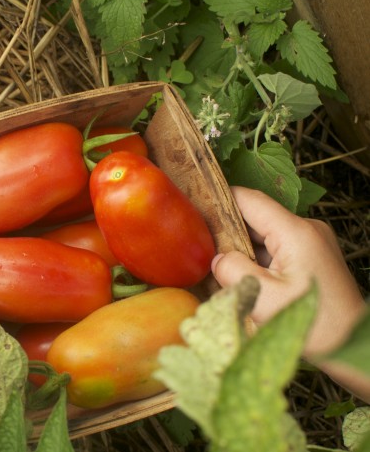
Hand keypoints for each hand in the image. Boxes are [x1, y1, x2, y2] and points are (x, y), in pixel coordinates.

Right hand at [211, 186, 368, 399]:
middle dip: (227, 232)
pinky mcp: (312, 258)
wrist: (354, 347)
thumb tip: (217, 258)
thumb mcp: (262, 297)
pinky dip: (257, 262)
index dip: (219, 199)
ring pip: (263, 236)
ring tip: (220, 271)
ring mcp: (311, 243)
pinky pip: (275, 250)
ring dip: (242, 251)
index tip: (192, 207)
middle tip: (200, 249)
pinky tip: (244, 282)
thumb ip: (232, 269)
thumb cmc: (315, 325)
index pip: (249, 200)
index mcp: (295, 232)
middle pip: (255, 218)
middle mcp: (306, 229)